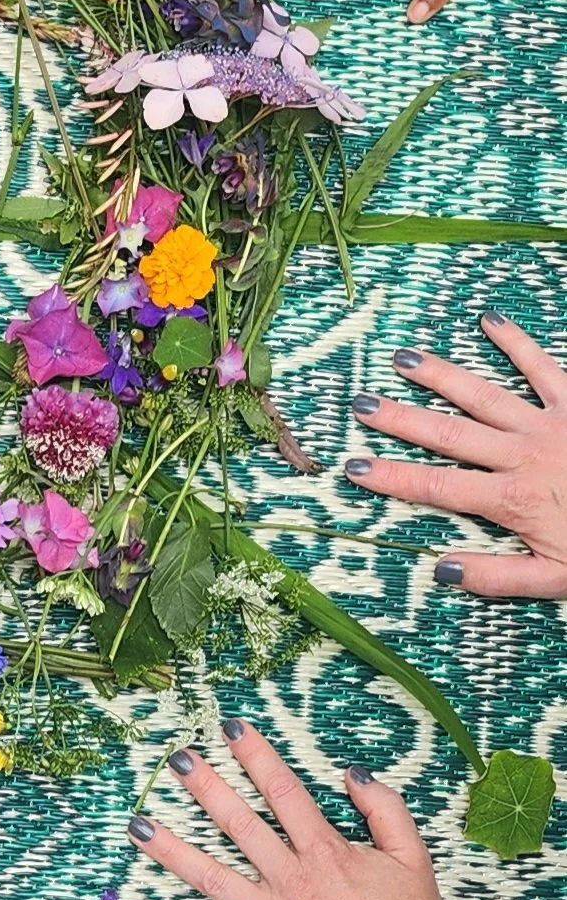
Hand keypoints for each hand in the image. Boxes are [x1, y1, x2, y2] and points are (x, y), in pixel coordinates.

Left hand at [129, 725, 478, 899]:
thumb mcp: (412, 854)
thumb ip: (384, 807)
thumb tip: (351, 773)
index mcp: (325, 851)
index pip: (283, 791)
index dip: (256, 756)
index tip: (230, 728)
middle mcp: (292, 879)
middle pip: (239, 824)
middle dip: (205, 787)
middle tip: (175, 759)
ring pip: (213, 879)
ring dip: (172, 852)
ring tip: (137, 827)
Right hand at [346, 311, 566, 595]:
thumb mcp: (556, 580)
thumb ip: (498, 577)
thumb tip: (441, 568)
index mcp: (514, 501)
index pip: (438, 488)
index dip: (392, 477)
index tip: (353, 465)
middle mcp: (524, 455)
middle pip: (449, 434)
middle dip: (401, 419)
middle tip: (360, 403)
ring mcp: (550, 423)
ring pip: (485, 394)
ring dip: (442, 376)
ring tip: (403, 359)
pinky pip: (544, 366)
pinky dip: (517, 343)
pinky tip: (490, 320)